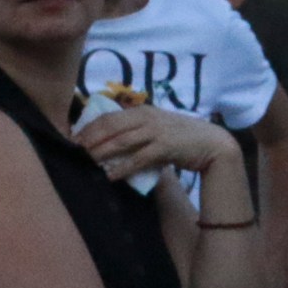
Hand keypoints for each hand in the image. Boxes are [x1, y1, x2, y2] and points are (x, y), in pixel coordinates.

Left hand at [75, 105, 240, 181]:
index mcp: (141, 111)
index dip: (88, 128)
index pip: (107, 117)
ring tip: (86, 162)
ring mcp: (156, 132)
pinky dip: (122, 168)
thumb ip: (136, 130)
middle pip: (110, 128)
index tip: (73, 138)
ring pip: (121, 142)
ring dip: (101, 152)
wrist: (214, 144)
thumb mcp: (156, 128)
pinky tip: (110, 175)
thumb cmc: (182, 138)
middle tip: (73, 151)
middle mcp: (146, 118)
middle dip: (89, 139)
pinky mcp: (165, 148)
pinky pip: (138, 159)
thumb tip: (109, 142)